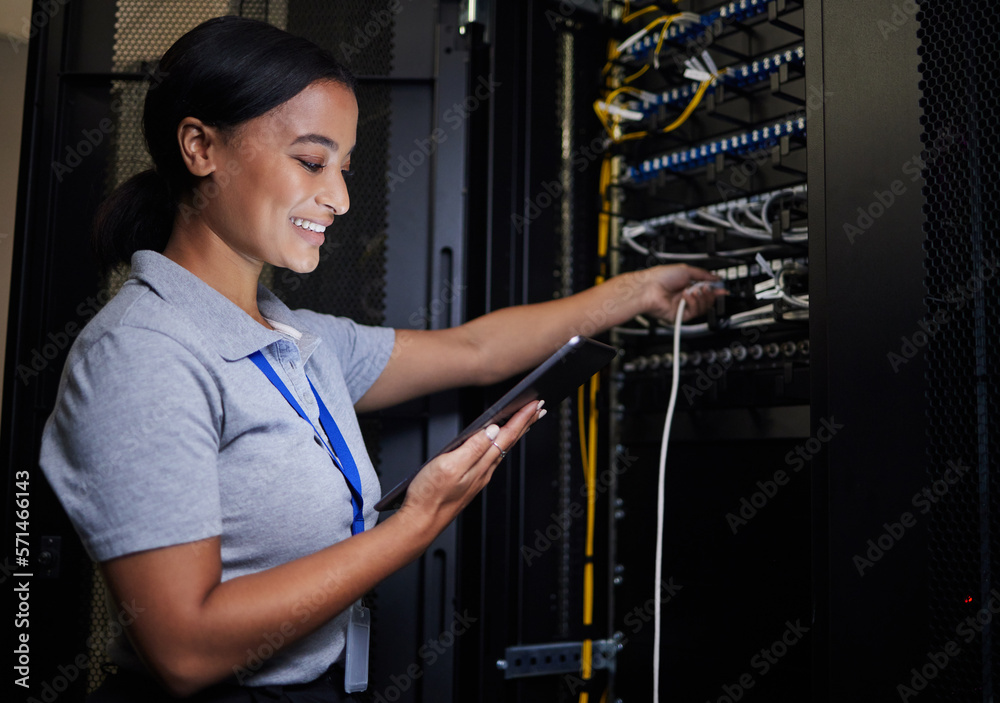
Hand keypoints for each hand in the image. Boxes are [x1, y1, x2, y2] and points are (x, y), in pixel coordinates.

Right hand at [397, 400, 545, 532]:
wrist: (421, 521)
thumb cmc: (430, 496)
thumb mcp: (448, 465)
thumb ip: (472, 447)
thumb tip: (493, 430)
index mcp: (481, 464)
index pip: (507, 436)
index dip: (521, 418)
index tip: (533, 404)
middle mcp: (484, 471)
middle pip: (510, 442)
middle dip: (526, 423)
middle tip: (539, 408)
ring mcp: (478, 476)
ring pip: (504, 449)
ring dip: (516, 432)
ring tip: (526, 421)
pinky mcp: (471, 480)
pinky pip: (493, 457)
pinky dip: (502, 444)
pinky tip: (501, 442)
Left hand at [634, 264, 726, 322]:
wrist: (648, 288)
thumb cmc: (660, 277)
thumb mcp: (686, 270)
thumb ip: (703, 274)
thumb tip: (716, 277)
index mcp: (687, 285)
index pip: (705, 291)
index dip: (715, 291)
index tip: (722, 289)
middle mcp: (685, 297)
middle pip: (706, 301)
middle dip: (709, 294)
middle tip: (706, 287)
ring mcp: (682, 307)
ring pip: (702, 308)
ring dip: (700, 298)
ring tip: (694, 290)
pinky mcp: (679, 316)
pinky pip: (694, 312)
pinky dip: (692, 302)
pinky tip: (687, 296)